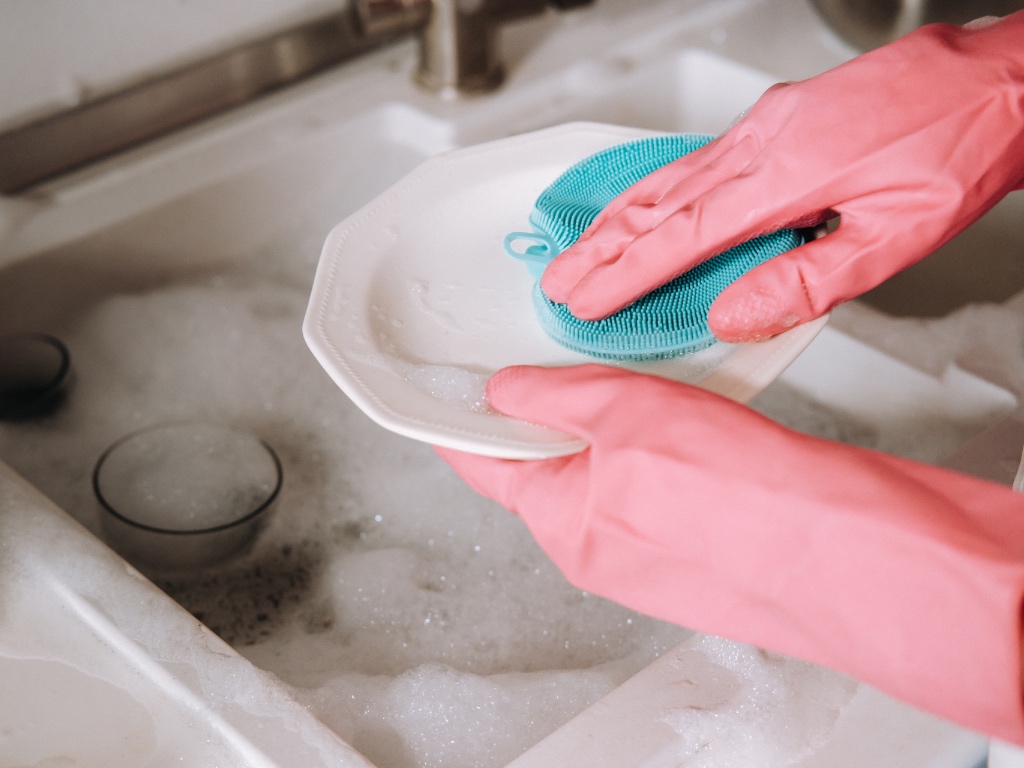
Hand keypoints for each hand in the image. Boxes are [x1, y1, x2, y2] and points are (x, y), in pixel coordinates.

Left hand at [437, 364, 1023, 741]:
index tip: (445, 388)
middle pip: (545, 465)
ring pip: (607, 472)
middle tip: (571, 362)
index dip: (458, 418)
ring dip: (615, 426)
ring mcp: (648, 553)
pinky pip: (656, 487)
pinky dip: (659, 449)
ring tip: (649, 386)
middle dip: (553, 412)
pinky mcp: (696, 546)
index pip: (480, 464)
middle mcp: (597, 548)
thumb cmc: (746, 500)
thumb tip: (505, 390)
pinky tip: (693, 422)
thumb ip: (554, 398)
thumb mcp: (626, 415)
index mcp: (562, 523)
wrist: (847, 550)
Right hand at [541, 14, 1023, 340]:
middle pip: (658, 202)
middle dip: (600, 247)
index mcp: (783, 176)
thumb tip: (733, 314)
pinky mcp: (777, 118)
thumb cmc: (956, 150)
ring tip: (582, 247)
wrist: (997, 82)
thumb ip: (806, 281)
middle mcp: (762, 142)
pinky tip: (646, 204)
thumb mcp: (893, 237)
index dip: (626, 273)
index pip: (681, 238)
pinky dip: (656, 190)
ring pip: (670, 176)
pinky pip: (696, 159)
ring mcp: (765, 124)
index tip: (586, 299)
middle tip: (559, 280)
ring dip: (618, 217)